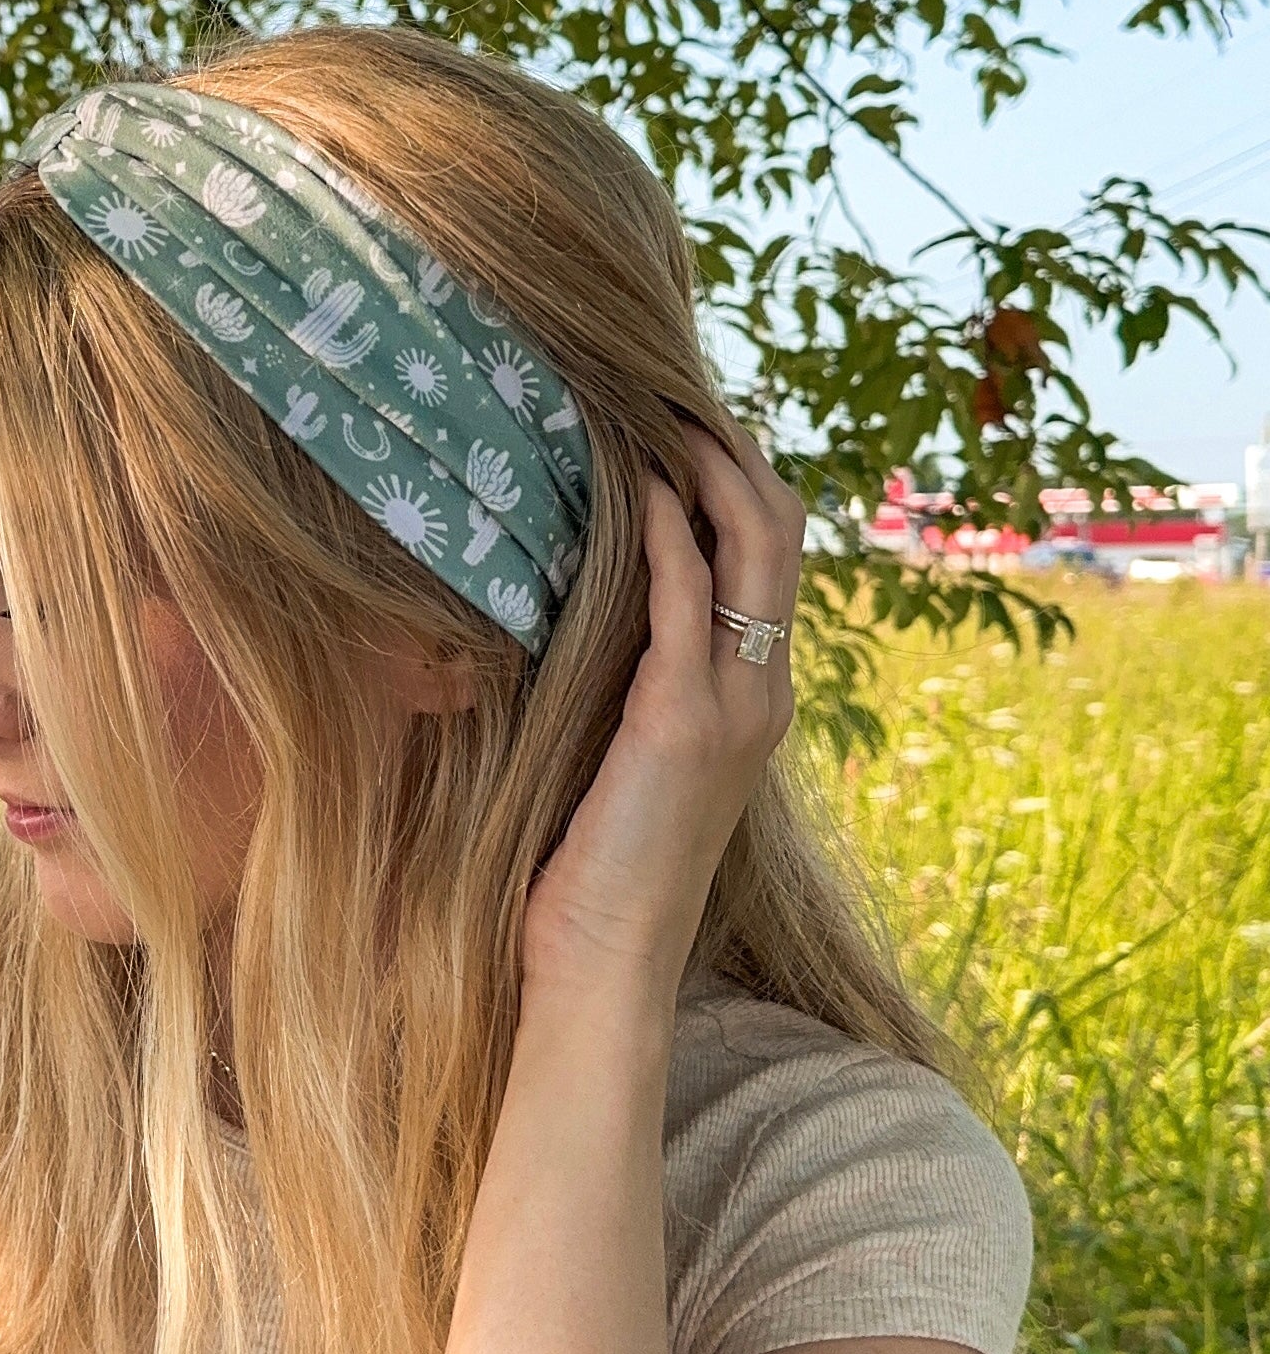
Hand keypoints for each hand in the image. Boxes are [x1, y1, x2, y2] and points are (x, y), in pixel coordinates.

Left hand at [520, 417, 803, 1009]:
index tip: (684, 423)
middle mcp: (763, 694)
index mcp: (755, 701)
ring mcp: (735, 707)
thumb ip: (625, 689)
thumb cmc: (591, 876)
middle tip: (675, 388)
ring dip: (710, 470)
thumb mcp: (619, 763)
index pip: (772, 561)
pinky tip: (634, 486)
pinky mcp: (683, 722)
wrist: (603, 966)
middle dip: (736, 452)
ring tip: (660, 409)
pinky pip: (689, 601)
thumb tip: (572, 616)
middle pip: (781, 533)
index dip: (739, 482)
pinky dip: (666, 534)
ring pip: (754, 549)